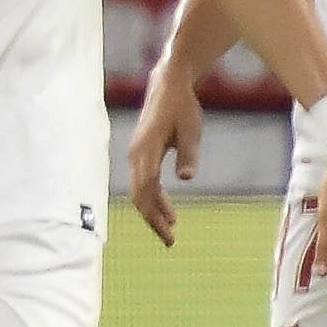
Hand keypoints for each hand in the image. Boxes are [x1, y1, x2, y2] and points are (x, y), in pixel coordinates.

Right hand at [126, 74, 206, 246]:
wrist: (167, 85)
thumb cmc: (182, 106)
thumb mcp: (191, 129)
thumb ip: (188, 153)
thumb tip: (185, 178)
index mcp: (146, 150)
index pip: (146, 189)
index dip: (156, 213)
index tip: (170, 231)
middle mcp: (135, 155)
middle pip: (139, 196)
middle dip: (153, 220)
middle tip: (171, 241)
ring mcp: (136, 155)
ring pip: (140, 192)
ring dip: (153, 211)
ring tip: (170, 230)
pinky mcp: (140, 154)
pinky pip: (143, 183)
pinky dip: (154, 198)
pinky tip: (167, 209)